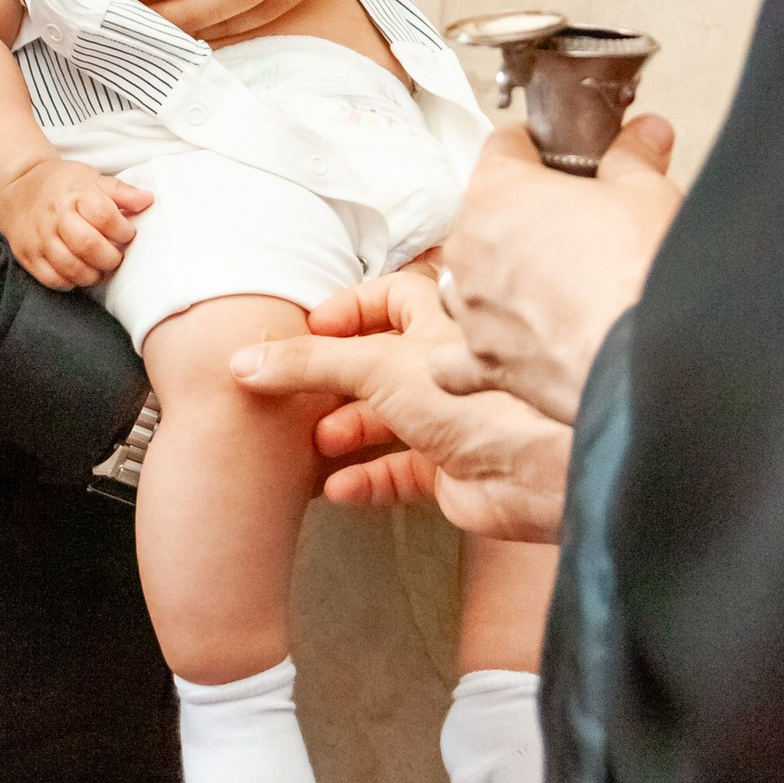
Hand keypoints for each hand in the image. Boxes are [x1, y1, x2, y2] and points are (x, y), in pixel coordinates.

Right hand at [0, 150, 152, 287]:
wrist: (17, 188)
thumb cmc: (62, 184)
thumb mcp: (92, 178)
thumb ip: (121, 191)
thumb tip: (148, 200)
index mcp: (75, 194)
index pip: (104, 215)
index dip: (122, 229)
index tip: (127, 233)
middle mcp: (55, 216)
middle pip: (87, 245)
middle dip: (110, 257)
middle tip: (115, 257)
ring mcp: (39, 237)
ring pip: (70, 266)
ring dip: (92, 274)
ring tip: (99, 268)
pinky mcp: (27, 255)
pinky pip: (51, 279)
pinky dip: (70, 282)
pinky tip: (78, 273)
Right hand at [231, 269, 571, 543]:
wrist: (537, 469)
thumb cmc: (482, 398)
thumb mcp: (378, 365)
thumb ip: (309, 364)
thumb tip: (245, 361)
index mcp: (441, 321)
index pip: (393, 295)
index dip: (351, 309)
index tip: (313, 329)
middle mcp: (447, 366)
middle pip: (380, 363)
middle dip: (337, 380)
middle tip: (301, 394)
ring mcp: (451, 418)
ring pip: (387, 418)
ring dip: (347, 430)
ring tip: (318, 441)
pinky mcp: (453, 469)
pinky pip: (399, 471)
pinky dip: (366, 479)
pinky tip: (339, 487)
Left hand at [439, 114, 680, 422]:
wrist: (653, 357)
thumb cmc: (639, 274)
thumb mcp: (645, 191)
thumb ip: (633, 156)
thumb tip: (643, 136)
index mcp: (497, 192)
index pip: (503, 146)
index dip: (537, 148)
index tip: (560, 160)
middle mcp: (470, 250)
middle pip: (482, 214)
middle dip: (523, 216)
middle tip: (574, 226)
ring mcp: (471, 309)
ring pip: (464, 281)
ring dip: (495, 279)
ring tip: (547, 285)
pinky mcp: (486, 364)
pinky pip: (456, 359)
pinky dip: (475, 350)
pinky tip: (503, 345)